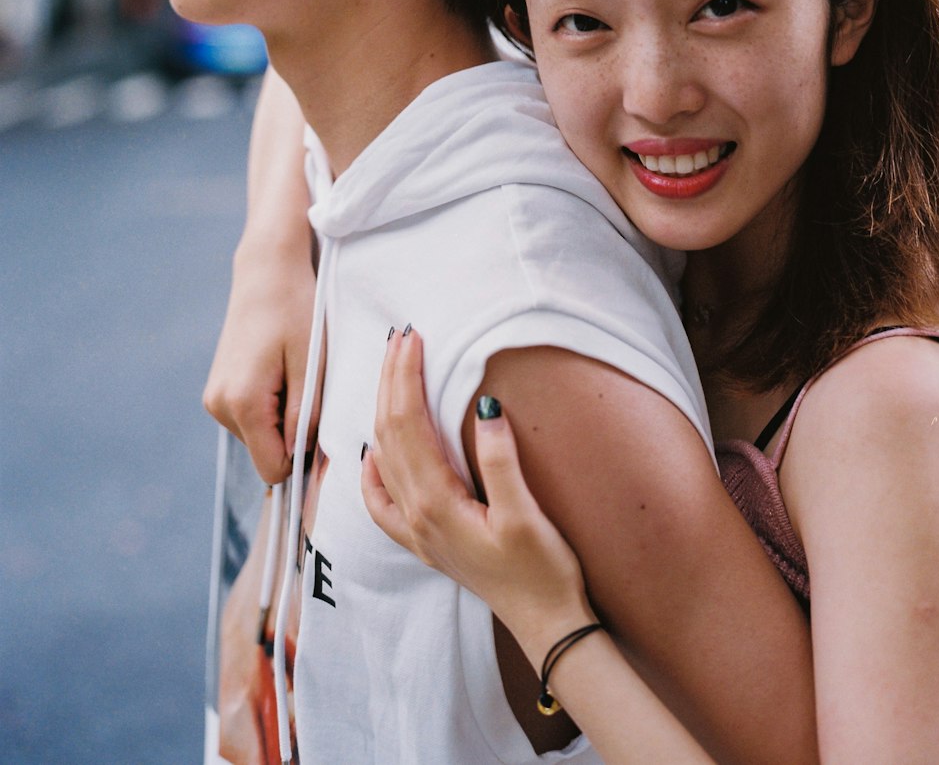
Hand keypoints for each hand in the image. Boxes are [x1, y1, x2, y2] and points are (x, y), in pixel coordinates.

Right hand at [204, 240, 319, 482]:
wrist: (266, 270)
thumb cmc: (295, 308)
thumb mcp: (311, 362)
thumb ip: (306, 415)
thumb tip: (303, 459)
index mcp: (243, 403)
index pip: (274, 468)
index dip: (303, 458)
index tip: (322, 428)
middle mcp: (220, 406)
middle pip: (266, 453)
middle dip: (292, 434)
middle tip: (309, 388)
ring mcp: (214, 398)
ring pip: (259, 437)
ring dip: (281, 418)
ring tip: (293, 373)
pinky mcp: (217, 390)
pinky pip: (250, 419)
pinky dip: (270, 406)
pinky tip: (279, 371)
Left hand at [361, 329, 593, 668]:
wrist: (545, 623)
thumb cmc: (542, 570)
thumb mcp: (526, 513)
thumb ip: (501, 460)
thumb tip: (486, 404)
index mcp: (436, 502)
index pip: (409, 423)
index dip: (407, 377)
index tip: (412, 337)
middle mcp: (416, 515)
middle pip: (389, 434)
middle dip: (391, 381)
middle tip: (400, 337)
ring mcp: (417, 530)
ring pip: (383, 457)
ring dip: (383, 410)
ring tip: (391, 372)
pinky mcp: (425, 542)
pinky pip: (382, 502)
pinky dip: (371, 471)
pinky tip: (372, 455)